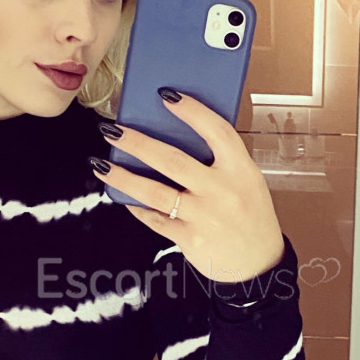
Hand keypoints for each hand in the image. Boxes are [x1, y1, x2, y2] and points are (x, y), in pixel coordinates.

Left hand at [93, 90, 284, 283]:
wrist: (259, 264)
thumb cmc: (250, 215)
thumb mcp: (247, 181)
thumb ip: (221, 161)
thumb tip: (177, 135)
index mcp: (241, 170)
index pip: (217, 132)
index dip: (192, 111)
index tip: (166, 95)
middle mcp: (222, 191)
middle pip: (172, 160)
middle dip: (137, 142)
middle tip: (113, 129)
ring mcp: (204, 216)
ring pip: (155, 192)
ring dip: (123, 176)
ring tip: (101, 164)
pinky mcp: (190, 239)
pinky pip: (155, 219)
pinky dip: (137, 207)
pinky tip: (123, 197)